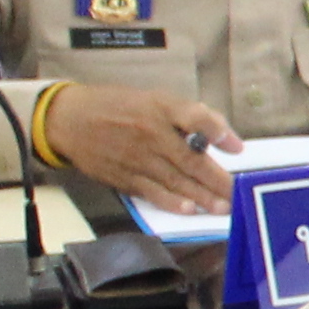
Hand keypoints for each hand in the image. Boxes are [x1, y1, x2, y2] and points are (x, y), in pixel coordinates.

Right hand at [49, 83, 243, 213]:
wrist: (69, 120)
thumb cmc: (118, 107)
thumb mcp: (153, 99)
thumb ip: (188, 115)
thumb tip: (221, 135)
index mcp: (159, 108)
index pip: (192, 117)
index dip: (216, 130)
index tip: (237, 148)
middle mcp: (150, 133)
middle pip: (189, 158)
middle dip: (217, 179)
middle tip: (238, 192)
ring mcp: (136, 157)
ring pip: (175, 180)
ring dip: (201, 196)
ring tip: (223, 207)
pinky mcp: (124, 177)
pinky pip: (152, 192)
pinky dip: (171, 202)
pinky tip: (188, 209)